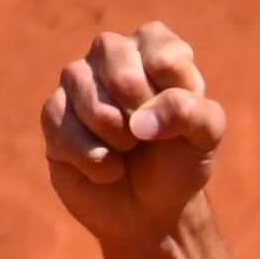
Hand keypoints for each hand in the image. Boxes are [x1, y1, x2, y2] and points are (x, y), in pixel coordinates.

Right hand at [41, 22, 227, 248]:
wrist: (150, 211)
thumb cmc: (179, 163)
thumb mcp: (205, 137)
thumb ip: (190, 112)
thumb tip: (140, 120)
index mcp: (154, 46)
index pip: (161, 52)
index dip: (172, 95)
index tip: (180, 121)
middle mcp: (112, 53)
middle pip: (115, 60)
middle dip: (137, 108)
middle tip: (148, 136)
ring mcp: (78, 81)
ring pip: (84, 91)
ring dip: (115, 135)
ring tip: (127, 150)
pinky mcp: (54, 115)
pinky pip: (62, 126)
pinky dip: (93, 159)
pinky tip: (106, 169)